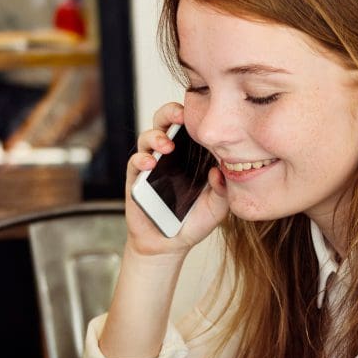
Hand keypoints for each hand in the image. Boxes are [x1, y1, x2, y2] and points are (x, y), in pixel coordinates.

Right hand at [125, 102, 229, 256]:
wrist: (170, 245)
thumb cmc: (194, 222)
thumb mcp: (217, 207)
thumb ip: (222, 190)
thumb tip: (218, 171)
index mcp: (192, 154)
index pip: (191, 125)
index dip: (195, 114)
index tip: (204, 112)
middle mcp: (171, 154)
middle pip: (166, 120)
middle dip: (171, 112)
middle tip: (181, 117)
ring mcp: (153, 164)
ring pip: (148, 136)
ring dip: (156, 136)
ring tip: (167, 145)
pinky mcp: (136, 179)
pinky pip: (135, 161)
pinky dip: (141, 159)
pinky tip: (150, 164)